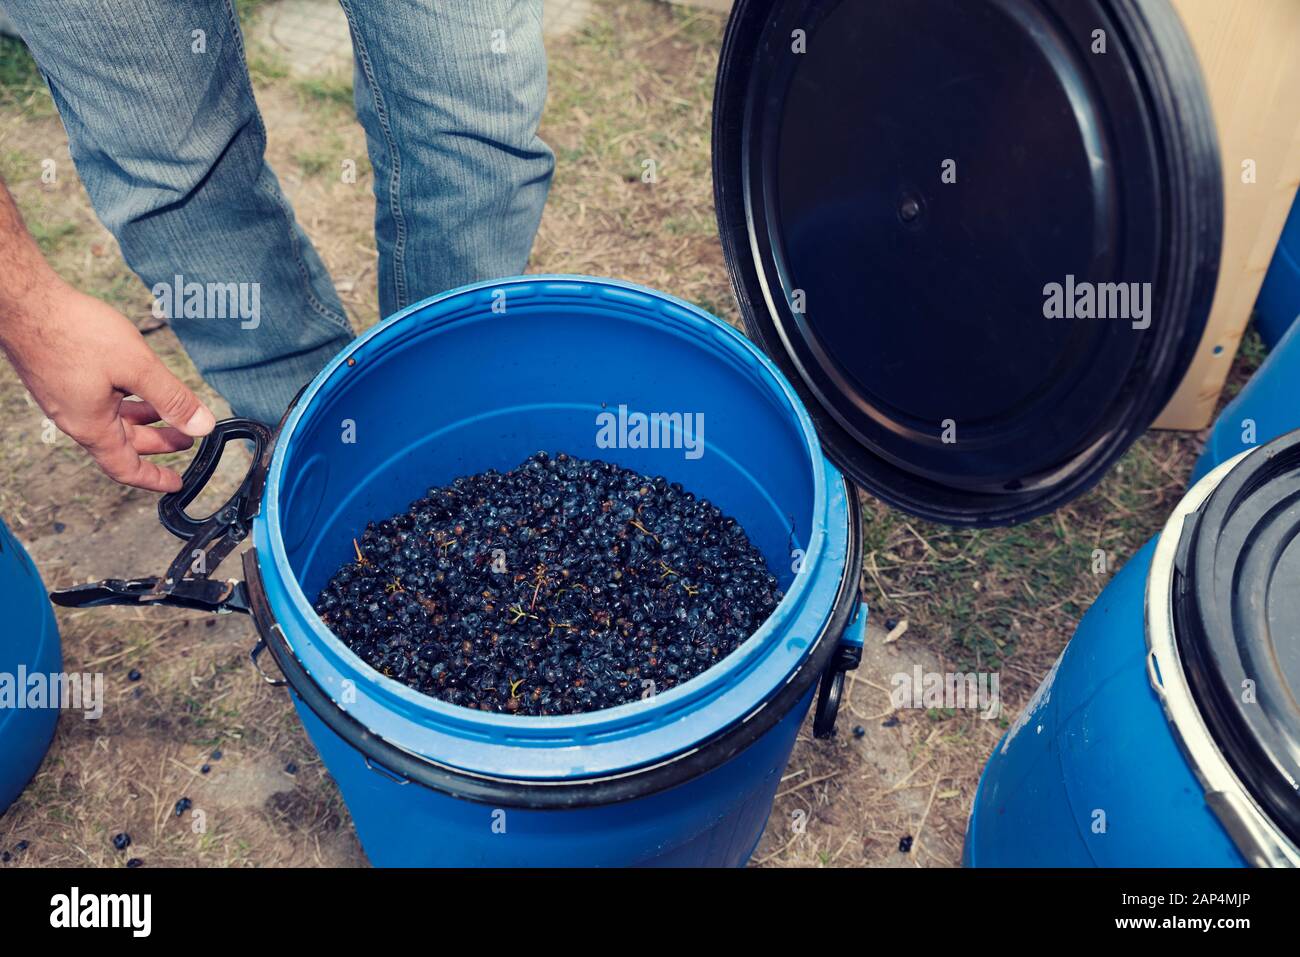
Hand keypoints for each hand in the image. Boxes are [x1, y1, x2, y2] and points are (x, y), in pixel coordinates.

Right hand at [0, 281, 215, 491]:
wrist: (24, 302)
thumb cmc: (74, 332)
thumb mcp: (137, 367)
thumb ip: (172, 398)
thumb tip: (203, 426)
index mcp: (92, 426)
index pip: (126, 467)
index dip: (154, 478)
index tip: (176, 483)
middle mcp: (75, 418)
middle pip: (123, 442)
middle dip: (158, 442)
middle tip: (187, 438)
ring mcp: (66, 398)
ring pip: (112, 418)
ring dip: (143, 418)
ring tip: (169, 408)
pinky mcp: (60, 378)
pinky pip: (99, 400)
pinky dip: (124, 400)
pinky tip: (137, 383)